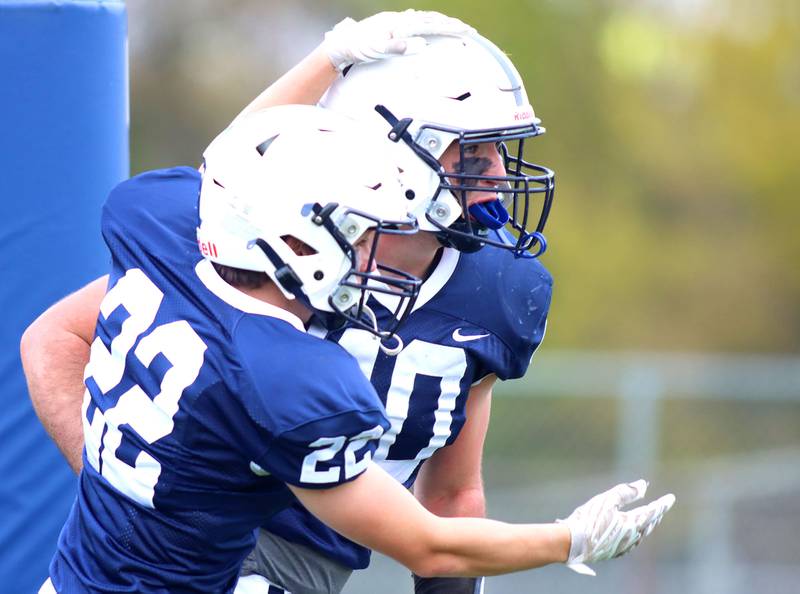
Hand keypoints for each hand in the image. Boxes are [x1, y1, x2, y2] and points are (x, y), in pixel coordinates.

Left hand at [323, 10, 473, 70]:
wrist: (341, 44)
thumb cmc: (358, 47)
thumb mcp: (377, 49)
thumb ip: (399, 47)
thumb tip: (422, 44)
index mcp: (400, 24)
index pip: (431, 24)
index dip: (450, 28)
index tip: (466, 31)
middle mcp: (399, 20)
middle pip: (431, 19)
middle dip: (451, 24)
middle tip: (469, 30)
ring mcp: (395, 22)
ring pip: (423, 19)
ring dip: (440, 22)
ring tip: (455, 26)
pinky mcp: (390, 27)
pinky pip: (414, 22)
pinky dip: (426, 23)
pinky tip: (427, 24)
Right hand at [557, 479, 674, 575]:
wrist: (572, 543)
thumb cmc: (589, 519)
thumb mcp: (607, 500)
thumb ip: (626, 492)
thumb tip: (644, 485)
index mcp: (632, 524)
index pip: (653, 512)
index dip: (662, 504)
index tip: (671, 498)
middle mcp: (632, 538)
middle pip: (649, 525)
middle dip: (655, 515)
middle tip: (660, 507)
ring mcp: (623, 547)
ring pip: (641, 535)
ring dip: (647, 525)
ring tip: (649, 519)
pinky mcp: (614, 553)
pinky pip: (632, 542)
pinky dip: (636, 534)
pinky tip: (632, 534)